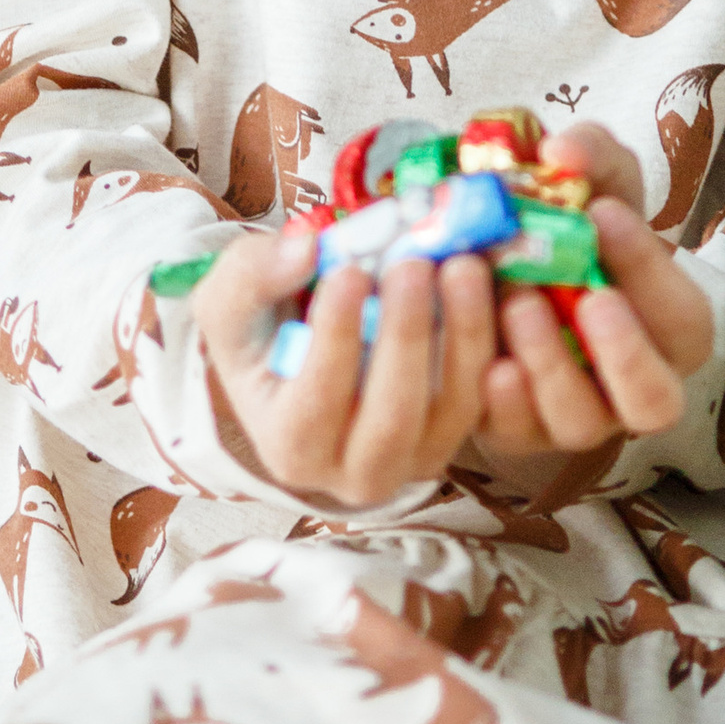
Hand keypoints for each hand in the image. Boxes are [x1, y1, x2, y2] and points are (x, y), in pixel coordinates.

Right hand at [194, 219, 498, 508]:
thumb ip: (253, 276)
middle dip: (407, 336)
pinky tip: (492, 289)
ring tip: (460, 265)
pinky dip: (489, 344)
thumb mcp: (231, 301)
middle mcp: (352, 474)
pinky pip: (484, 397)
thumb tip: (306, 249)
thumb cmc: (260, 330)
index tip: (350, 272)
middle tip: (413, 263)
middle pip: (392, 416)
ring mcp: (412, 460)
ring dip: (462, 335)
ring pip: (450, 409)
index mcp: (290, 446)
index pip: (316, 403)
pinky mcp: (454, 435)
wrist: (295, 354)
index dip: (336, 339)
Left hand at [463, 122, 712, 491]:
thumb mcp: (597, 181)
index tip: (603, 213)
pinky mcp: (515, 429)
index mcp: (670, 328)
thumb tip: (562, 151)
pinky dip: (498, 396)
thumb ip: (592, 155)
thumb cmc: (574, 229)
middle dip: (625, 354)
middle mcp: (632, 386)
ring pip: (579, 421)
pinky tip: (483, 355)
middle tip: (592, 297)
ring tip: (516, 302)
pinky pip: (511, 429)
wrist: (504, 269)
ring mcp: (574, 416)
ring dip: (549, 364)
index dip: (650, 270)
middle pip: (654, 401)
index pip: (681, 315)